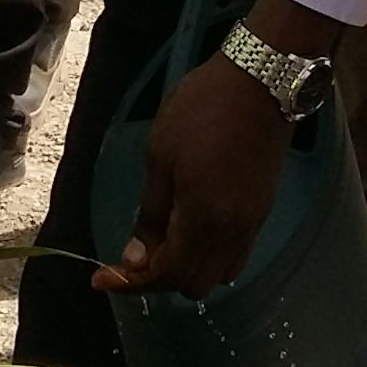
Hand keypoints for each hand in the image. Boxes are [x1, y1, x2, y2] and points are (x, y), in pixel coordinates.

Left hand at [95, 55, 289, 294]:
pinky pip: (236, 255)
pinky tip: (190, 234)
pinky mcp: (263, 211)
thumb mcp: (160, 155)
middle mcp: (232, 231)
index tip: (103, 279)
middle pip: (196, 284)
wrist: (260, 83)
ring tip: (161, 247)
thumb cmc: (202, 110)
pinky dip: (211, 258)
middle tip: (132, 259)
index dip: (132, 283)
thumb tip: (134, 258)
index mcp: (203, 217)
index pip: (167, 273)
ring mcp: (252, 223)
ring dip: (189, 271)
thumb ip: (150, 213)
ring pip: (220, 274)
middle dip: (160, 280)